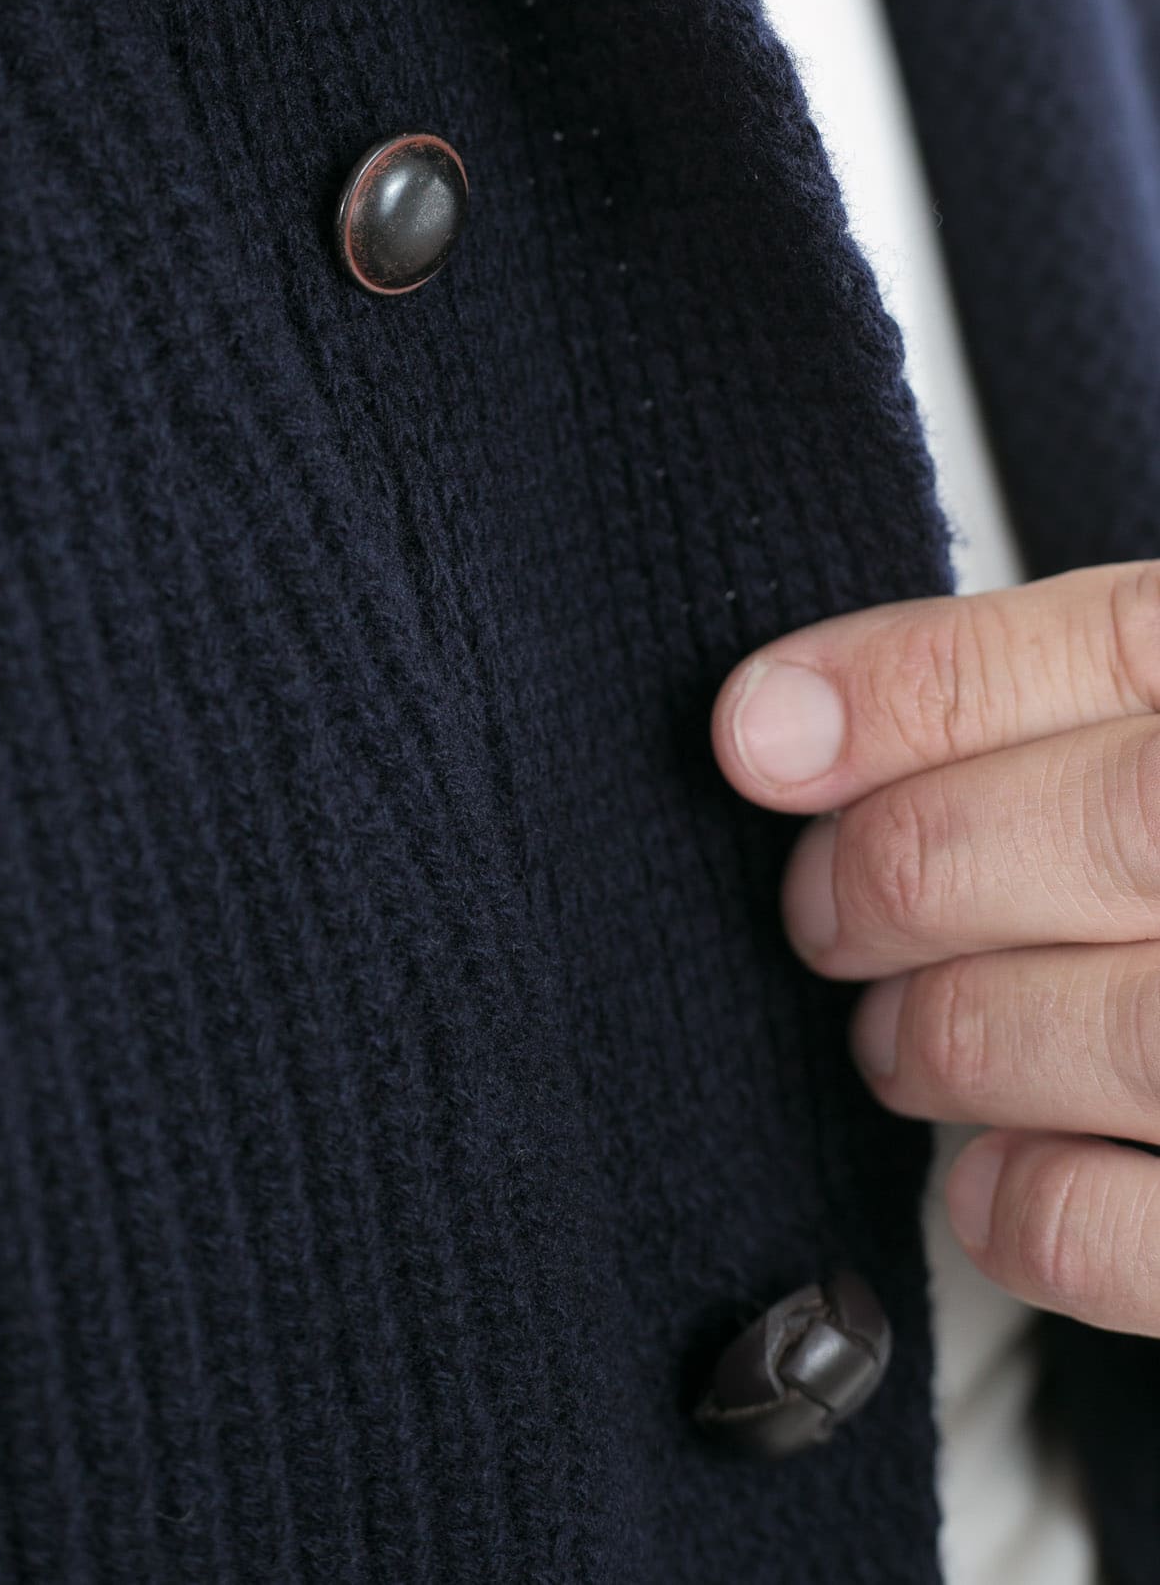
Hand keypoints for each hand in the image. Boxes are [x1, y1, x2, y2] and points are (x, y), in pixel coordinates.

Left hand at [710, 562, 1159, 1337]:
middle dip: (905, 873)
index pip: (1108, 643)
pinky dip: (1033, 1212)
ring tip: (898, 1040)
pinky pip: (1159, 1236)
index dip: (903, 691)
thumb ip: (1068, 697)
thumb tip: (777, 718)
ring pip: (1116, 1027)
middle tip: (827, 909)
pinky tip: (988, 1178)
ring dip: (948, 1037)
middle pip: (1105, 832)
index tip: (757, 734)